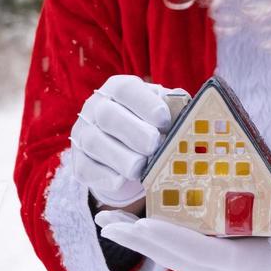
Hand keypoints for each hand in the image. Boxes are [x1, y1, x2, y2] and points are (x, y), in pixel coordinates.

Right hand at [71, 75, 179, 207]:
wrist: (127, 148)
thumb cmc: (153, 125)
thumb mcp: (166, 112)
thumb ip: (176, 110)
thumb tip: (191, 110)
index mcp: (119, 90)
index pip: (127, 90)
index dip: (145, 104)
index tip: (165, 120)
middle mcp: (97, 108)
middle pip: (108, 116)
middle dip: (133, 132)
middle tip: (154, 146)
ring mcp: (84, 134)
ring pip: (95, 143)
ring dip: (121, 157)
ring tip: (141, 169)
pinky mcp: (79, 161)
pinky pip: (86, 168)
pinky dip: (105, 176)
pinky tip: (122, 180)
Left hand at [97, 206, 270, 270]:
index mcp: (243, 266)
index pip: (198, 251)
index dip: (169, 239)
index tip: (140, 225)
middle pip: (173, 257)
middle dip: (139, 240)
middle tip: (107, 222)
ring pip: (170, 257)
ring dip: (139, 241)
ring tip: (109, 223)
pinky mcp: (210, 268)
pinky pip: (177, 254)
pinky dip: (155, 241)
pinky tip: (135, 226)